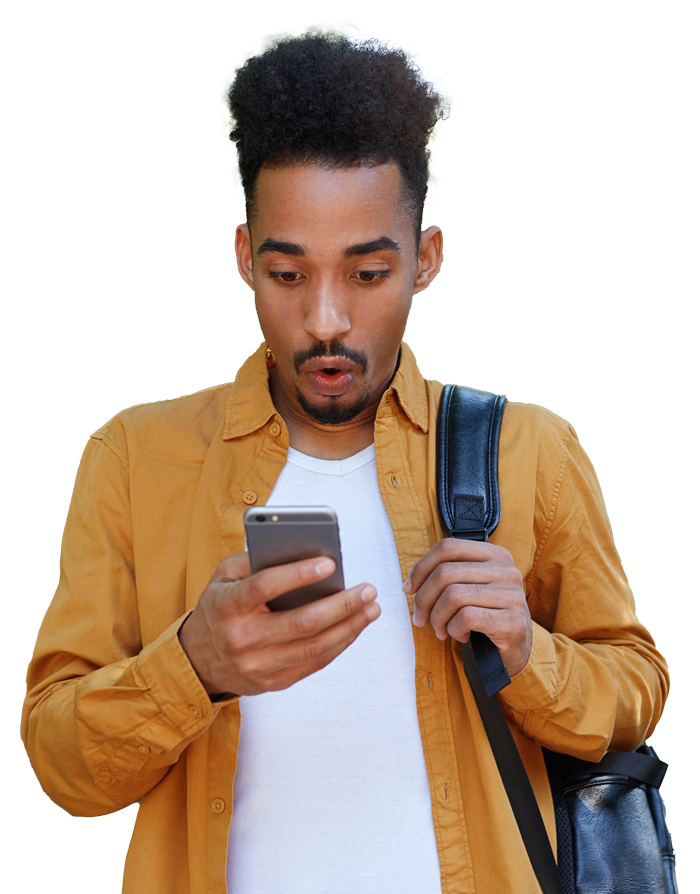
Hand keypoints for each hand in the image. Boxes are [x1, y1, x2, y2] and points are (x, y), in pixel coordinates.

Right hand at [178, 552, 379, 696]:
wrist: (197, 660)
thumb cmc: (219, 607)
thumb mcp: (223, 577)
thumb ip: (254, 560)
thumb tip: (300, 552)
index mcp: (227, 606)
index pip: (265, 587)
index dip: (298, 574)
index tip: (330, 563)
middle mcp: (241, 639)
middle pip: (301, 623)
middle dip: (341, 605)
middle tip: (368, 589)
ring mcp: (257, 665)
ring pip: (313, 648)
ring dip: (349, 627)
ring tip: (371, 608)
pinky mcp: (272, 683)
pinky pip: (313, 664)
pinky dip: (338, 645)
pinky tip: (354, 627)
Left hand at [405, 538, 531, 676]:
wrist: (518, 651)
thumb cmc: (487, 616)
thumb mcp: (470, 588)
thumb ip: (449, 576)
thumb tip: (410, 584)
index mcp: (495, 555)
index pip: (448, 547)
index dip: (422, 567)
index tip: (408, 588)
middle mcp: (507, 570)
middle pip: (446, 573)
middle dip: (424, 599)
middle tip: (420, 619)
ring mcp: (512, 595)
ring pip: (453, 595)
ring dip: (438, 618)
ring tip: (441, 630)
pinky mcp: (512, 621)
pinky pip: (466, 617)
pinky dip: (454, 630)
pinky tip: (461, 636)